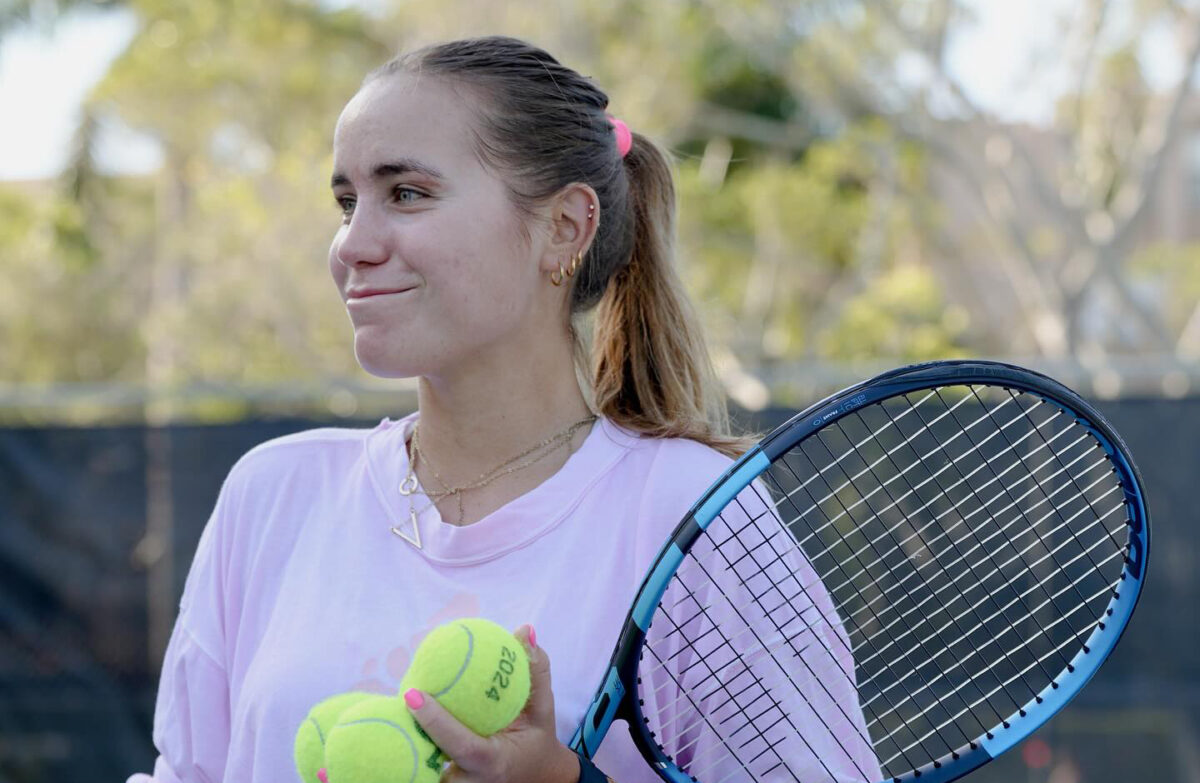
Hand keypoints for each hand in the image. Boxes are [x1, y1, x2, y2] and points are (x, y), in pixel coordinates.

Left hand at [404, 624, 580, 782]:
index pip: (461, 745)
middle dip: (411, 732)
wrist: (538, 777)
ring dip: (410, 738)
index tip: (412, 694)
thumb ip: (536, 671)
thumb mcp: (544, 708)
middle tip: (401, 695)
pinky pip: (424, 765)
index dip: (435, 722)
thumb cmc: (538, 740)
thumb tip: (524, 630)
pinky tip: (408, 715)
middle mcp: (472, 780)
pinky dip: (416, 741)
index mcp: (494, 761)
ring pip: (422, 767)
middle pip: (430, 761)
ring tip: (400, 704)